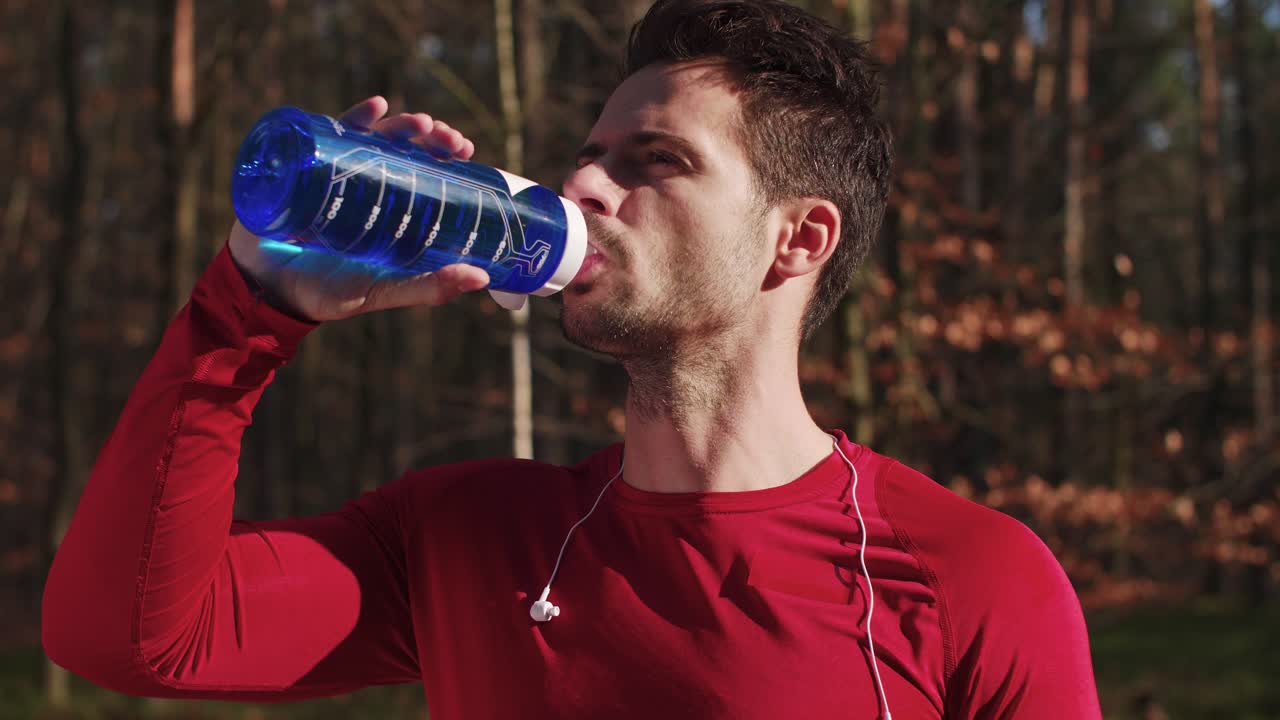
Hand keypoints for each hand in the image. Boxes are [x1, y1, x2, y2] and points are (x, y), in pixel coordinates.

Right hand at [227, 96, 488, 321]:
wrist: (265, 291)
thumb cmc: (327, 293)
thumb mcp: (383, 291)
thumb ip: (428, 288)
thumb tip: (481, 277)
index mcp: (394, 211)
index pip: (428, 172)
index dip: (448, 155)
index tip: (464, 148)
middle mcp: (371, 187)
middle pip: (407, 150)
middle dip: (431, 137)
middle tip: (449, 139)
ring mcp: (339, 174)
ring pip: (376, 138)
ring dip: (401, 124)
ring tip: (420, 124)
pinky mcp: (308, 168)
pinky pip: (332, 135)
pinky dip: (355, 118)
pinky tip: (375, 107)